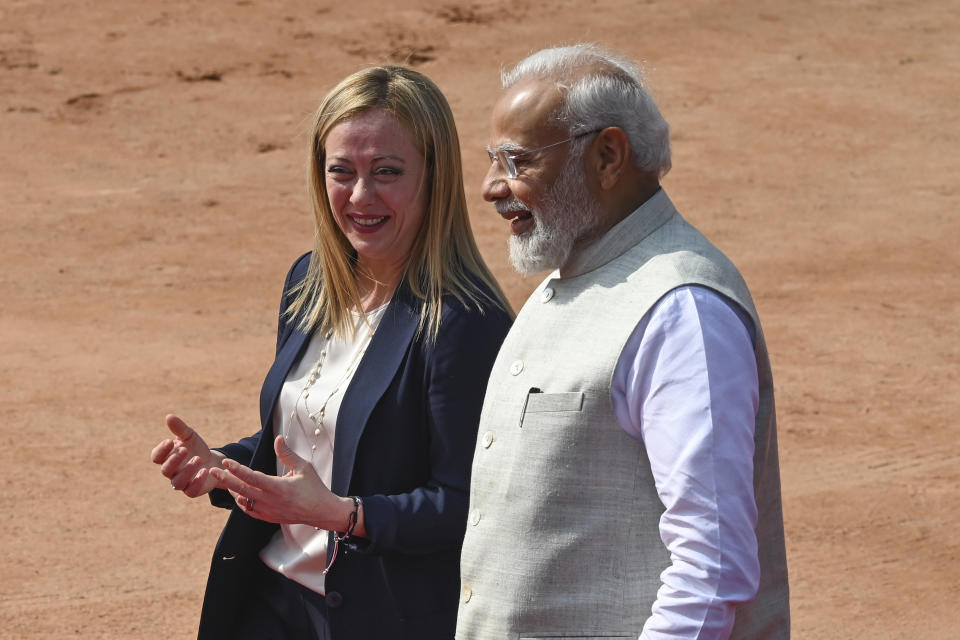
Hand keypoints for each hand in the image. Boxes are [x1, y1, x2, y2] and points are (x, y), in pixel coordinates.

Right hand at [151, 414, 224, 497]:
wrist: (214, 461)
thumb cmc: (197, 448)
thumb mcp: (190, 436)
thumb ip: (180, 428)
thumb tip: (169, 416)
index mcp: (167, 458)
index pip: (156, 457)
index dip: (160, 450)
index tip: (170, 441)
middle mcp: (172, 472)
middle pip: (165, 470)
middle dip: (174, 460)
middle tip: (185, 449)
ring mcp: (182, 482)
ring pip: (177, 482)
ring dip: (187, 470)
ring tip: (198, 459)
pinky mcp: (193, 490)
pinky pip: (190, 491)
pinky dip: (197, 482)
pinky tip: (205, 471)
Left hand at [210, 435, 360, 533]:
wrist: (321, 512)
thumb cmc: (314, 487)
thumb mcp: (304, 467)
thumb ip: (287, 453)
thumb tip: (278, 438)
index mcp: (279, 488)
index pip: (252, 477)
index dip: (237, 469)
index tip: (226, 461)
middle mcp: (271, 501)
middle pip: (242, 490)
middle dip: (225, 479)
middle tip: (212, 470)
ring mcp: (268, 512)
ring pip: (243, 500)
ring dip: (231, 489)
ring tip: (222, 479)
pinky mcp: (269, 518)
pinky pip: (249, 510)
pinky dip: (241, 502)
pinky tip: (237, 494)